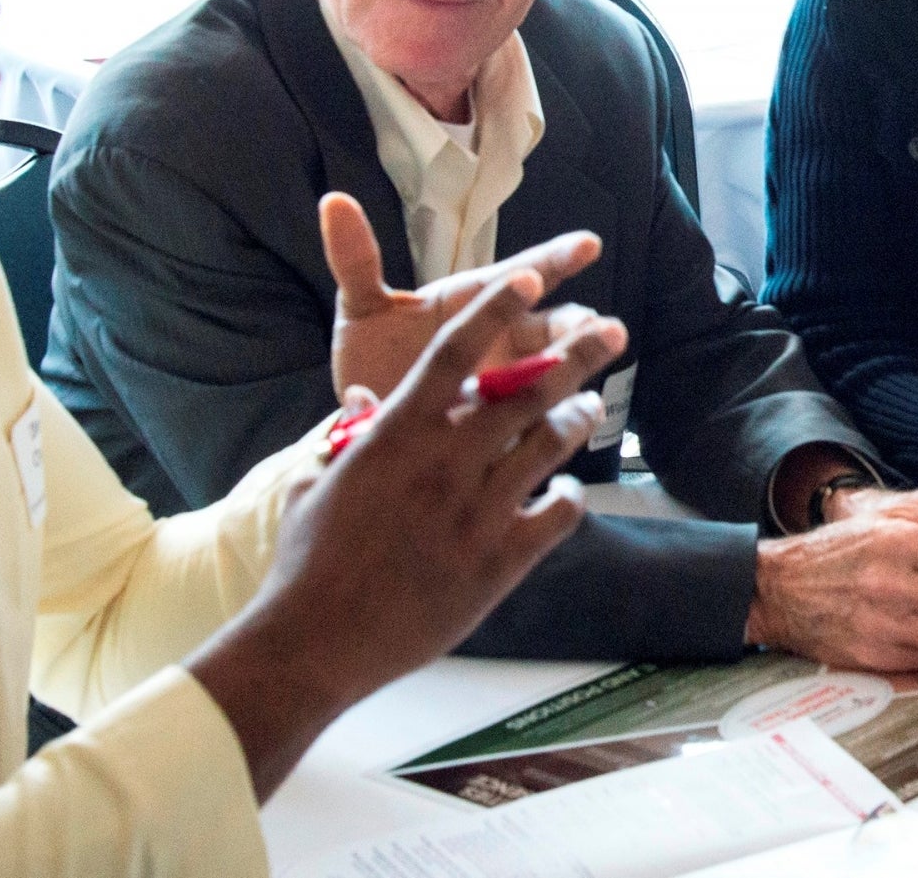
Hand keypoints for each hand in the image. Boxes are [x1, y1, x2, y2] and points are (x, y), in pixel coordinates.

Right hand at [188, 267, 628, 797]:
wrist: (317, 640)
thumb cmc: (306, 563)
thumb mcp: (312, 484)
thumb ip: (343, 439)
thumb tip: (359, 403)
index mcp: (396, 434)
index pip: (455, 352)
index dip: (497, 307)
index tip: (533, 277)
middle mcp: (444, 462)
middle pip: (527, 391)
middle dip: (576, 355)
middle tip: (611, 332)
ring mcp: (477, 511)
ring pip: (551, 444)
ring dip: (579, 418)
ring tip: (592, 407)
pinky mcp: (499, 562)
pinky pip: (558, 514)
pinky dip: (570, 495)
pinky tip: (567, 491)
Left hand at [322, 191, 602, 401]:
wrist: (361, 423)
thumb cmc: (371, 357)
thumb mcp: (361, 310)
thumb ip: (355, 260)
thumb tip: (334, 202)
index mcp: (474, 303)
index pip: (522, 274)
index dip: (556, 259)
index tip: (588, 245)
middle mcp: (502, 342)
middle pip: (549, 326)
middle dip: (575, 326)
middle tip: (594, 325)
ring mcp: (507, 388)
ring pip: (551, 375)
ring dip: (573, 372)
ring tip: (588, 376)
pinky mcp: (505, 430)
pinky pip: (535, 426)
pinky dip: (554, 423)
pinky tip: (575, 426)